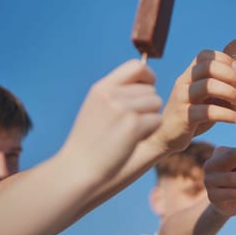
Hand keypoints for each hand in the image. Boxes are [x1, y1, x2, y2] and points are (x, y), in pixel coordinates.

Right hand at [59, 59, 161, 178]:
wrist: (78, 168)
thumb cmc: (90, 141)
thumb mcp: (96, 107)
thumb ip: (116, 93)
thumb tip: (146, 83)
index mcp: (102, 88)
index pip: (136, 66)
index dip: (148, 76)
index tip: (147, 89)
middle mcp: (112, 94)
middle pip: (151, 90)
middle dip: (148, 106)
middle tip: (131, 123)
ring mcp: (123, 109)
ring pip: (156, 104)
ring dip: (150, 119)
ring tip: (131, 132)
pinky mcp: (133, 125)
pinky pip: (157, 120)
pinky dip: (151, 132)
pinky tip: (134, 140)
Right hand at [154, 50, 235, 151]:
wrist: (167, 137)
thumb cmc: (193, 116)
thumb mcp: (210, 102)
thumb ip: (229, 96)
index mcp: (190, 74)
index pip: (205, 56)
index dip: (224, 59)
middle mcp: (184, 82)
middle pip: (207, 66)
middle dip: (230, 75)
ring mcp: (182, 98)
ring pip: (207, 85)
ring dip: (230, 92)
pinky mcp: (183, 116)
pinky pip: (207, 111)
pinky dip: (227, 114)